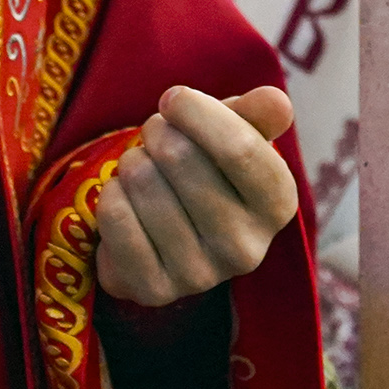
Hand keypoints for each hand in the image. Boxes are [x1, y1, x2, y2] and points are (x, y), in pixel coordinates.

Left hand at [94, 85, 298, 308]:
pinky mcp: (154, 289)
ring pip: (143, 183)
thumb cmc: (206, 172)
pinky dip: (110, 193)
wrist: (164, 236)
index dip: (197, 112)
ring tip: (142, 168)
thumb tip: (275, 100)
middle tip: (155, 136)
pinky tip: (124, 198)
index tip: (174, 99)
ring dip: (132, 162)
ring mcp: (201, 275)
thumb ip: (256, 114)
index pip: (241, 148)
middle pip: (182, 159)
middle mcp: (247, 248)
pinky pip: (115, 215)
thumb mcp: (235, 135)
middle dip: (158, 133)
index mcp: (278, 204)